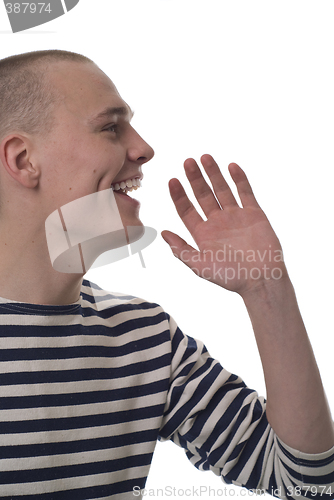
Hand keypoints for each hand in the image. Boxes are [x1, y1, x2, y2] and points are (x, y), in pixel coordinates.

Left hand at [161, 154, 287, 295]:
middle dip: (195, 179)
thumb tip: (162, 233)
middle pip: (203, 195)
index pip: (187, 210)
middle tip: (187, 162)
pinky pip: (245, 192)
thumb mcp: (199, 265)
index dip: (179, 196)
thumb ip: (181, 249)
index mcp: (203, 234)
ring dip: (214, 173)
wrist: (261, 279)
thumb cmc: (230, 277)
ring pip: (222, 189)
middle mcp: (217, 222)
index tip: (172, 181)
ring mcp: (236, 216)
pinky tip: (231, 166)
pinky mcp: (254, 214)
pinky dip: (239, 179)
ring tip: (205, 157)